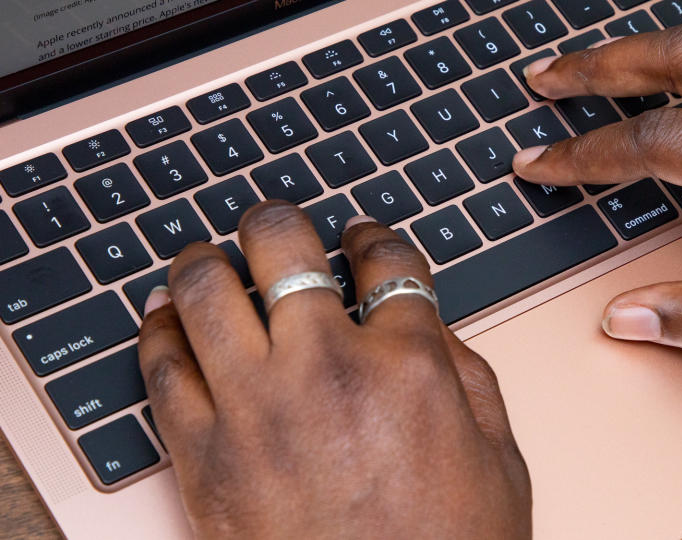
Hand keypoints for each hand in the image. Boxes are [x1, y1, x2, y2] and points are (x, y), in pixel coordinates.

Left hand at [137, 202, 530, 538]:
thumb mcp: (498, 456)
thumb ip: (467, 373)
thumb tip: (426, 323)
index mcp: (408, 365)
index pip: (384, 259)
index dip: (372, 235)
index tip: (361, 238)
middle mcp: (327, 371)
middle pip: (282, 248)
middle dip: (278, 223)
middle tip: (275, 227)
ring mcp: (257, 411)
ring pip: (204, 292)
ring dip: (206, 263)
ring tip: (210, 262)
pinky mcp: (204, 458)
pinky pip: (162, 368)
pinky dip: (160, 330)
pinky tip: (169, 318)